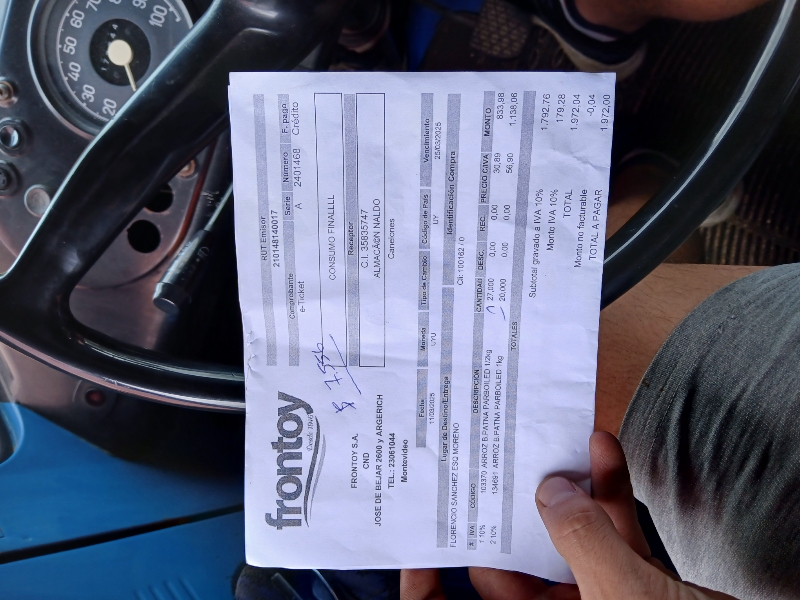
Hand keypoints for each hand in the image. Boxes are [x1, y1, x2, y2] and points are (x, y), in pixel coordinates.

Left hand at [400, 432, 737, 599]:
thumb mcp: (624, 595)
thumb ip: (582, 540)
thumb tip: (550, 492)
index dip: (436, 583)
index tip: (425, 537)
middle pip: (514, 564)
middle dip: (511, 506)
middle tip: (492, 458)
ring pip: (567, 540)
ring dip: (565, 488)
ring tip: (548, 439)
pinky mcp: (638, 587)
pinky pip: (614, 536)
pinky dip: (610, 494)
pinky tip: (604, 452)